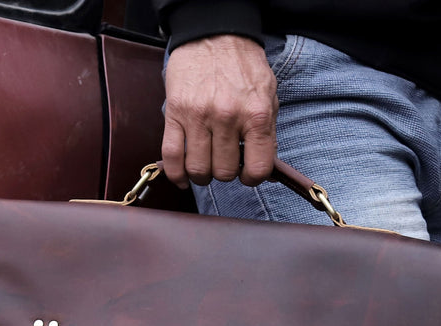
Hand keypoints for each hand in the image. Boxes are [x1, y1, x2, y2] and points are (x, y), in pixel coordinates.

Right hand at [162, 35, 278, 188]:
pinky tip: (182, 177)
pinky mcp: (176, 112)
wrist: (214, 32)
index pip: (257, 169)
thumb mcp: (267, 96)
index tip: (246, 173)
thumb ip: (267, 132)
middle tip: (224, 161)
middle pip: (224, 172)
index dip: (252, 178)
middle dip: (225, 172)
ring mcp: (199, 115)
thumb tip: (265, 169)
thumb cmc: (242, 66)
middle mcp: (227, 117)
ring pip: (198, 169)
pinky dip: (176, 174)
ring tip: (205, 164)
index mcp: (255, 114)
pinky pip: (172, 156)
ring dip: (202, 175)